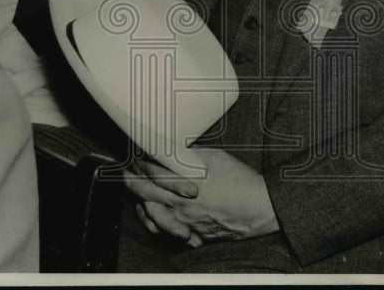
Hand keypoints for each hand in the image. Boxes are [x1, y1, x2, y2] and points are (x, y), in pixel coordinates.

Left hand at [124, 149, 278, 244]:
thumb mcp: (215, 157)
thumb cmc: (241, 181)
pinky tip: (152, 215)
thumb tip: (175, 149)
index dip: (139, 161)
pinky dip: (154, 223)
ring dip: (140, 203)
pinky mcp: (192, 234)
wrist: (259, 207)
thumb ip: (190, 154)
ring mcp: (185, 222)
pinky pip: (165, 233)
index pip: (150, 171)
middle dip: (130, 181)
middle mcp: (180, 204)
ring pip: (150, 215)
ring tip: (135, 194)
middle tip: (124, 172)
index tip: (136, 155)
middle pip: (144, 193)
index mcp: (184, 182)